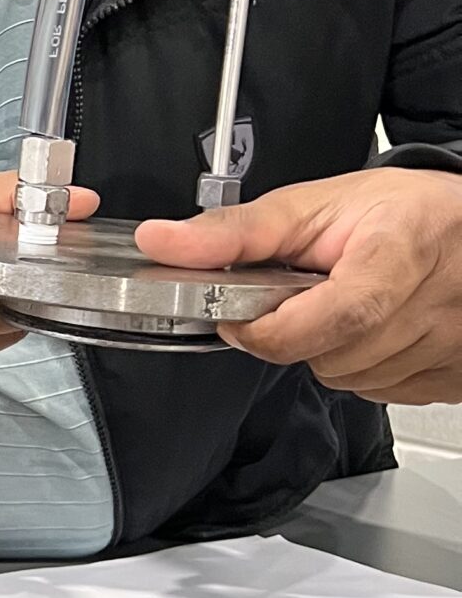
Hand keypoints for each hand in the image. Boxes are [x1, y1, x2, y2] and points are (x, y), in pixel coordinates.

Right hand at [0, 169, 100, 369]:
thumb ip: (3, 193)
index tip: (34, 241)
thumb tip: (76, 200)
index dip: (4, 252)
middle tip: (45, 251)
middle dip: (27, 271)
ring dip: (23, 296)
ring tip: (22, 271)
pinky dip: (10, 317)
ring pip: (2, 319)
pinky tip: (5, 297)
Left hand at [136, 167, 461, 400]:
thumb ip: (236, 231)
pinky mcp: (455, 377)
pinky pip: (383, 393)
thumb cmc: (402, 211)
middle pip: (336, 357)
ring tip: (344, 304)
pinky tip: (372, 329)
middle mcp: (436, 303)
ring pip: (354, 381)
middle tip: (303, 296)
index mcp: (401, 250)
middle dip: (297, 334)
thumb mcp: (314, 204)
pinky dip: (362, 367)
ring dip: (330, 351)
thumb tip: (164, 243)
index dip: (275, 328)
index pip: (339, 315)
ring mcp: (451, 345)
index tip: (239, 318)